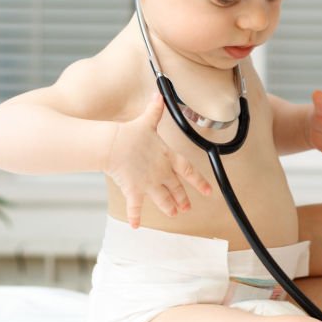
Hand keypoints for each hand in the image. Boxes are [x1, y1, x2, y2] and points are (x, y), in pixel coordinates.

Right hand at [105, 93, 212, 227]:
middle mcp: (162, 173)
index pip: (189, 171)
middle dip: (183, 199)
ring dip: (169, 207)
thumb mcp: (147, 121)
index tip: (208, 191)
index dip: (200, 182)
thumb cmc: (130, 133)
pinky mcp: (134, 191)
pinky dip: (135, 217)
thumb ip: (155, 110)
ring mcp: (149, 184)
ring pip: (163, 200)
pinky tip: (135, 226)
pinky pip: (135, 207)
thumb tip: (158, 95)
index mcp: (169, 157)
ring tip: (173, 214)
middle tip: (187, 208)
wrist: (113, 145)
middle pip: (177, 189)